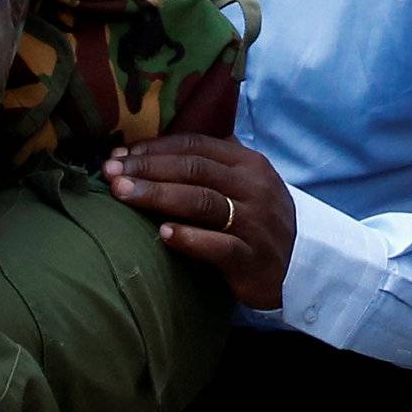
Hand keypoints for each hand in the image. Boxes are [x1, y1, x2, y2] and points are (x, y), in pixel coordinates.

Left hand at [103, 133, 295, 309]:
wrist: (300, 267)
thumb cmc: (258, 220)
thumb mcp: (244, 183)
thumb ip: (211, 161)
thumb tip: (153, 145)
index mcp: (248, 163)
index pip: (196, 146)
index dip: (155, 148)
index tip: (121, 154)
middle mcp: (254, 188)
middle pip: (193, 170)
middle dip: (147, 169)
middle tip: (111, 172)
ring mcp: (255, 223)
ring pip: (203, 202)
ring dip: (158, 196)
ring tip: (123, 195)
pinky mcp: (252, 258)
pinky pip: (219, 246)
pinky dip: (190, 238)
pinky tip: (162, 234)